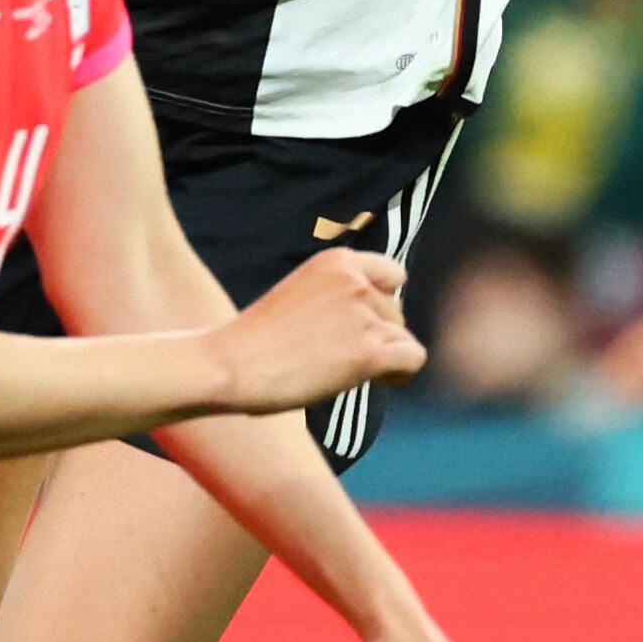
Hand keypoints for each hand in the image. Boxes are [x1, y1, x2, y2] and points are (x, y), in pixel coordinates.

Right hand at [212, 249, 423, 412]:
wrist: (230, 366)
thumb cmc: (256, 341)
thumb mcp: (301, 296)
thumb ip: (337, 297)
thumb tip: (376, 321)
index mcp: (337, 261)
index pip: (393, 275)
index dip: (382, 302)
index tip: (362, 325)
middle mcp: (356, 282)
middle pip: (397, 311)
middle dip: (378, 334)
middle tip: (341, 357)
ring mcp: (364, 316)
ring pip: (403, 337)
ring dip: (384, 356)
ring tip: (347, 371)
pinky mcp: (369, 352)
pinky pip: (412, 359)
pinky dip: (400, 374)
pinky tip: (379, 380)